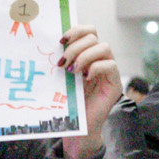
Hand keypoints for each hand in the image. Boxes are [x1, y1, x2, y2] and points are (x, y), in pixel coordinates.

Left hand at [57, 26, 125, 158]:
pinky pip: (111, 65)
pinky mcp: (114, 84)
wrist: (76, 128)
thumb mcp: (60, 78)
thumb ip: (59, 62)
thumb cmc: (66, 103)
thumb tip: (44, 45)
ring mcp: (108, 71)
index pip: (87, 31)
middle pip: (93, 36)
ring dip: (85, 56)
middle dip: (76, 46)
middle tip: (62, 62)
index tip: (60, 41)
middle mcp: (99, 59)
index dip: (75, 30)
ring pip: (104, 47)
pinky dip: (96, 68)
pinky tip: (85, 78)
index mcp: (86, 54)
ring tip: (72, 71)